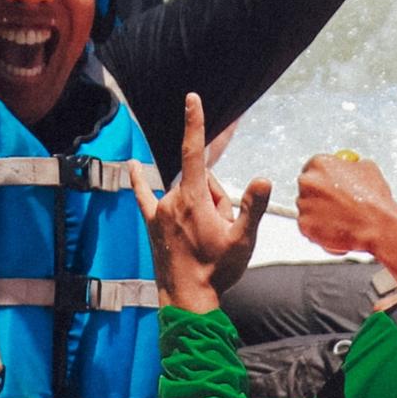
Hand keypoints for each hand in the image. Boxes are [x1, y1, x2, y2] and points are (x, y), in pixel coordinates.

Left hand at [146, 92, 272, 312]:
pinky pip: (145, 195)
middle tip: (223, 230)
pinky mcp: (153, 223)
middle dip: (218, 197)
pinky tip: (133, 164)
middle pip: (202, 181)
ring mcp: (160, 211)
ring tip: (206, 238)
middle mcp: (173, 199)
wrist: (187, 300)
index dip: (195, 123)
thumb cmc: (217, 271)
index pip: (196, 152)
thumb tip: (263, 179)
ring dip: (202, 205)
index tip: (192, 97)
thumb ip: (252, 207)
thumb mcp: (243, 240)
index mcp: (194, 200)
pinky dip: (140, 179)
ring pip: (187, 192)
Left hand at [292, 148, 396, 289]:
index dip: (325, 184)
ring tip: (345, 223)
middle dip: (321, 201)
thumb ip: (353, 166)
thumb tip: (351, 165)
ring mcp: (305, 205)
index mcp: (322, 164)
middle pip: (307, 191)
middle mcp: (309, 182)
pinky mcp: (306, 226)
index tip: (332, 193)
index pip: (313, 170)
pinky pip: (310, 230)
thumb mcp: (369, 171)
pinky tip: (341, 233)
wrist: (383, 228)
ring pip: (308, 212)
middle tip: (341, 210)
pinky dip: (322, 234)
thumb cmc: (379, 202)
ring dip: (323, 219)